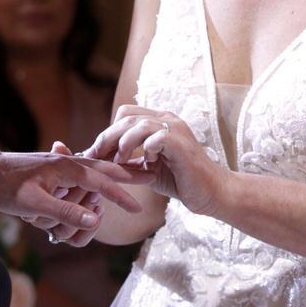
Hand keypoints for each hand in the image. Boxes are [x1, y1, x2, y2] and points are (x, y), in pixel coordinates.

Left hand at [0, 148, 149, 245]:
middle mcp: (67, 162)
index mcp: (67, 168)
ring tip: (134, 172)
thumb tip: (96, 218)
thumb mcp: (34, 204)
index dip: (121, 195)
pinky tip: (100, 178)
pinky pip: (82, 171)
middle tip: (151, 171)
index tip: (139, 207)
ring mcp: (60, 163)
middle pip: (106, 167)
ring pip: (95, 167)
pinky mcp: (53, 168)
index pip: (102, 182)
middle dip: (128, 172)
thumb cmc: (5, 188)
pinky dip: (97, 173)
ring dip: (114, 171)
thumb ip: (66, 211)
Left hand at [83, 106, 226, 216]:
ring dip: (123, 144)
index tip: (95, 153)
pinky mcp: (182, 144)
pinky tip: (146, 163)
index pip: (125, 114)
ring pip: (138, 124)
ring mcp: (176, 129)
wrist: (210, 193)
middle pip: (127, 117)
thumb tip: (97, 160)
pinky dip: (146, 149)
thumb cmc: (178, 180)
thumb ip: (127, 160)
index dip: (108, 132)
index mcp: (159, 121)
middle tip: (97, 158)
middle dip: (107, 138)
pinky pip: (157, 138)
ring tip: (119, 162)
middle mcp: (167, 119)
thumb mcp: (145, 168)